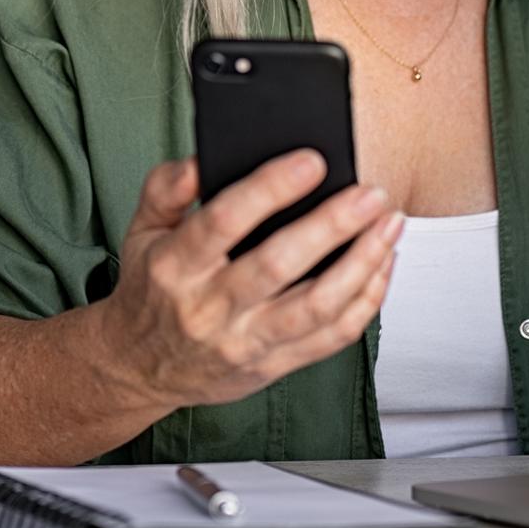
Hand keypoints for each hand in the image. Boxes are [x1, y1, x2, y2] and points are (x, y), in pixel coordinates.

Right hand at [99, 152, 401, 413]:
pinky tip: (382, 264)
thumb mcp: (141, 229)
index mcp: (175, 266)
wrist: (139, 368)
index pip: (224, 221)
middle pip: (279, 265)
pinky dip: (366, 301)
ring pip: (315, 306)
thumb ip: (166, 188)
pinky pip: (331, 338)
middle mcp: (210, 308)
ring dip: (362, 263)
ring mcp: (244, 342)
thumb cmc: (151, 289)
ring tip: (389, 224)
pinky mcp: (273, 366)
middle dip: (333, 225)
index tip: (311, 162)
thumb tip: (201, 159)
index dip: (270, 189)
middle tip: (370, 193)